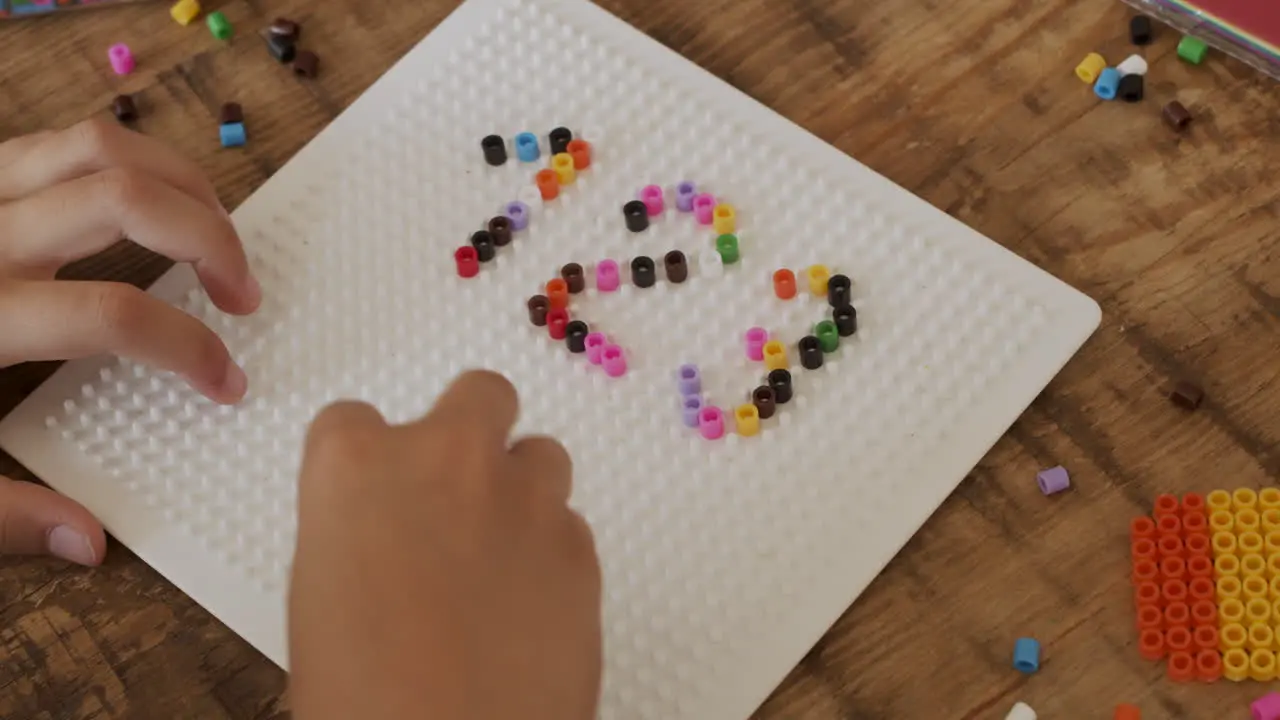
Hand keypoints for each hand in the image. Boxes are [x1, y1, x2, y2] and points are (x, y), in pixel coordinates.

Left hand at [0, 118, 260, 563]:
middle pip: (124, 200)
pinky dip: (126, 161)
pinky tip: (151, 202)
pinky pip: (61, 142)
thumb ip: (1, 514)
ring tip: (219, 230)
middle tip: (244, 291)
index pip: (117, 315)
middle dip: (209, 239)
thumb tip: (89, 543)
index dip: (191, 349)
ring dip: (180, 182)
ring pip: (98, 147)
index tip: (227, 382)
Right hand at [289, 370, 602, 719]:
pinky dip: (552, 553)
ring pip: (540, 455)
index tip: (372, 494)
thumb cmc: (362, 695)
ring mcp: (524, 498)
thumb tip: (387, 530)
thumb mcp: (322, 594)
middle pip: (478, 396)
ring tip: (499, 556)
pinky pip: (570, 525)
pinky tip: (528, 605)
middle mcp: (446, 460)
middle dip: (471, 432)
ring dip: (521, 492)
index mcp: (356, 466)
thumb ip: (361, 528)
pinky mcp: (581, 547)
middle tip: (457, 492)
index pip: (354, 420)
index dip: (364, 462)